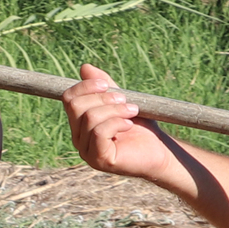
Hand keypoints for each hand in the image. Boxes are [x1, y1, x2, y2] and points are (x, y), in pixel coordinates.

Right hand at [64, 65, 179, 182]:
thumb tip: (85, 68)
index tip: (106, 84)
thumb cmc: (141, 127)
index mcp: (80, 124)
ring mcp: (87, 151)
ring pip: (90, 118)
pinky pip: (100, 132)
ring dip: (115, 109)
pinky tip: (129, 124)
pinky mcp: (99, 160)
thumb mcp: (121, 101)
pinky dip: (116, 123)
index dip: (85, 86)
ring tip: (132, 111)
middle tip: (124, 99)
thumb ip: (104, 86)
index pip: (69, 99)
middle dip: (102, 98)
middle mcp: (79, 138)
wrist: (159, 151)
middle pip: (76, 106)